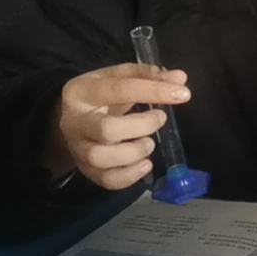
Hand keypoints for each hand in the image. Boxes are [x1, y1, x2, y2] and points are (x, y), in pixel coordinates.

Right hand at [45, 64, 189, 189]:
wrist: (73, 120)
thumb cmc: (100, 96)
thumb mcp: (118, 77)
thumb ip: (148, 76)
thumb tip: (180, 78)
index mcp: (82, 92)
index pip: (118, 89)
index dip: (153, 91)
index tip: (182, 94)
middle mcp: (75, 121)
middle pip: (106, 130)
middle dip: (142, 126)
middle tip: (159, 119)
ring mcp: (77, 148)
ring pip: (101, 158)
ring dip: (134, 153)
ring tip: (149, 143)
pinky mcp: (85, 169)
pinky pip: (106, 180)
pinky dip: (130, 175)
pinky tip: (145, 164)